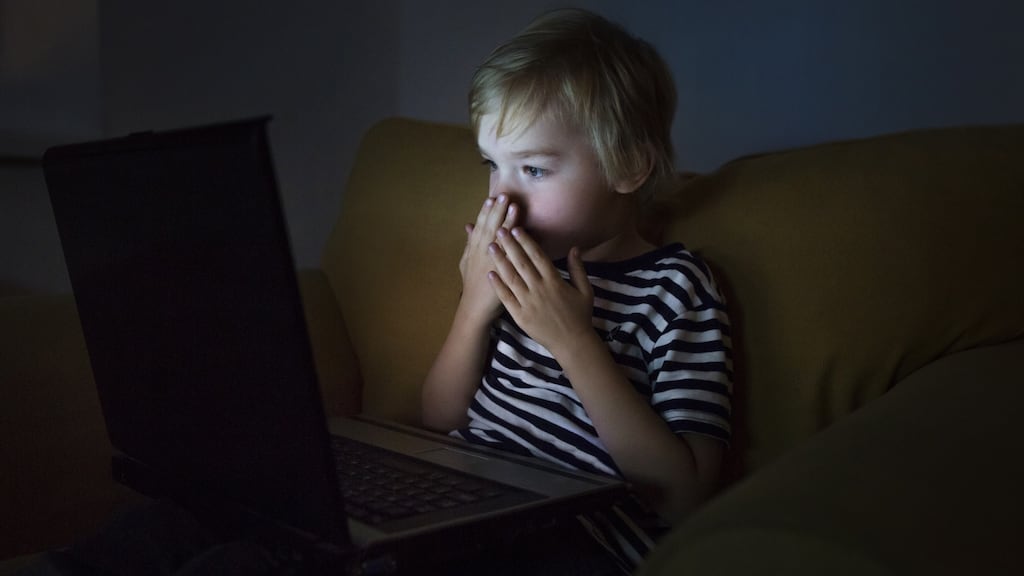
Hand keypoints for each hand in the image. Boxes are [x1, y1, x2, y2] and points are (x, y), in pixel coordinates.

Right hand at [459, 194, 517, 322]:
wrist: (475, 309)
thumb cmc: (473, 286)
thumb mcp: (466, 262)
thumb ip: (469, 243)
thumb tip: (468, 225)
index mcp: (474, 250)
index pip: (480, 227)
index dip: (485, 212)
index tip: (491, 198)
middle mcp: (482, 254)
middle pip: (490, 229)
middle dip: (497, 212)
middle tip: (504, 196)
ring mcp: (491, 263)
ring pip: (499, 239)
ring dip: (507, 222)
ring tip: (513, 206)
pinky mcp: (501, 273)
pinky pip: (508, 255)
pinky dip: (513, 243)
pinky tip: (519, 233)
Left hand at [487, 227, 593, 354]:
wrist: (572, 343)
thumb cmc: (580, 315)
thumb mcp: (585, 290)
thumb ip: (578, 269)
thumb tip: (575, 248)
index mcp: (555, 281)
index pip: (538, 256)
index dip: (526, 241)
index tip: (516, 228)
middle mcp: (540, 289)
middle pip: (522, 263)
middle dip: (509, 245)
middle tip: (499, 230)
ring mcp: (528, 303)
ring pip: (511, 278)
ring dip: (500, 261)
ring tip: (490, 246)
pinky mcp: (520, 316)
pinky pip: (506, 298)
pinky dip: (497, 286)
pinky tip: (489, 274)